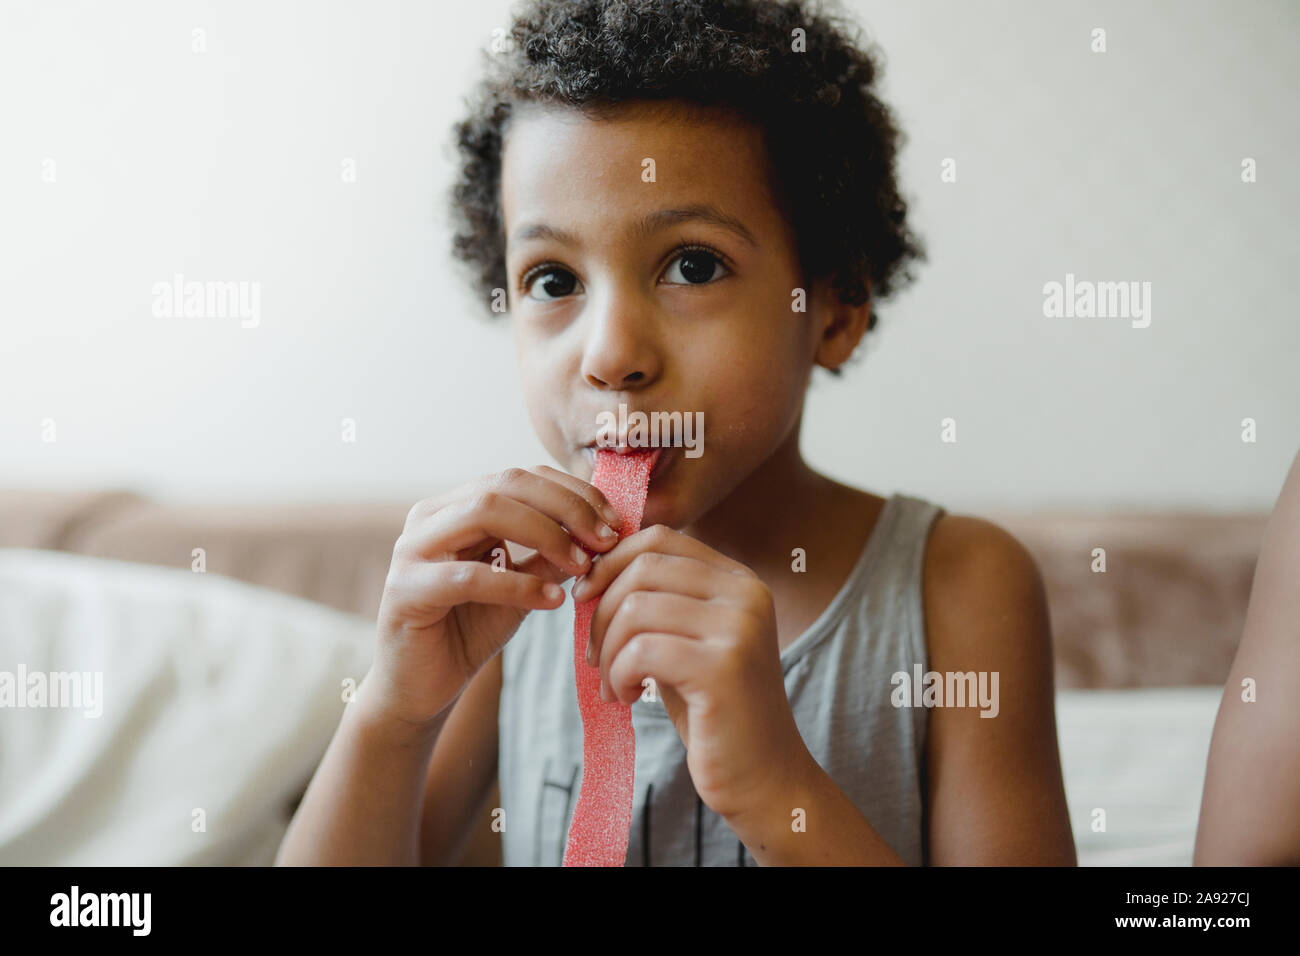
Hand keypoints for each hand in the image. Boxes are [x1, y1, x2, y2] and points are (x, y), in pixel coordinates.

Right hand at [369, 465, 622, 731]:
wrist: (422, 688)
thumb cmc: (470, 630)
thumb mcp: (522, 585)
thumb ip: (551, 555)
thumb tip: (602, 532)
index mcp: (456, 505)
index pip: (521, 477)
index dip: (572, 492)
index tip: (614, 522)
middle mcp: (430, 516)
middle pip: (505, 484)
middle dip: (565, 507)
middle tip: (606, 539)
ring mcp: (412, 548)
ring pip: (484, 513)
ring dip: (545, 535)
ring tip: (582, 565)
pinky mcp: (406, 589)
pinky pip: (469, 576)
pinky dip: (518, 584)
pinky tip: (552, 600)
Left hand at [575, 525, 808, 820]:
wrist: (763, 777)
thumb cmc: (712, 710)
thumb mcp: (685, 641)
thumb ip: (657, 599)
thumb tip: (592, 567)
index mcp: (740, 580)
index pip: (659, 538)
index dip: (611, 562)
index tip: (586, 599)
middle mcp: (747, 594)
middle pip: (642, 569)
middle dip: (601, 612)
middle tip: (593, 657)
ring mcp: (739, 629)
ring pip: (635, 608)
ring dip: (606, 651)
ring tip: (613, 684)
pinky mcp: (724, 668)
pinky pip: (640, 651)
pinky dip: (618, 674)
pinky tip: (627, 698)